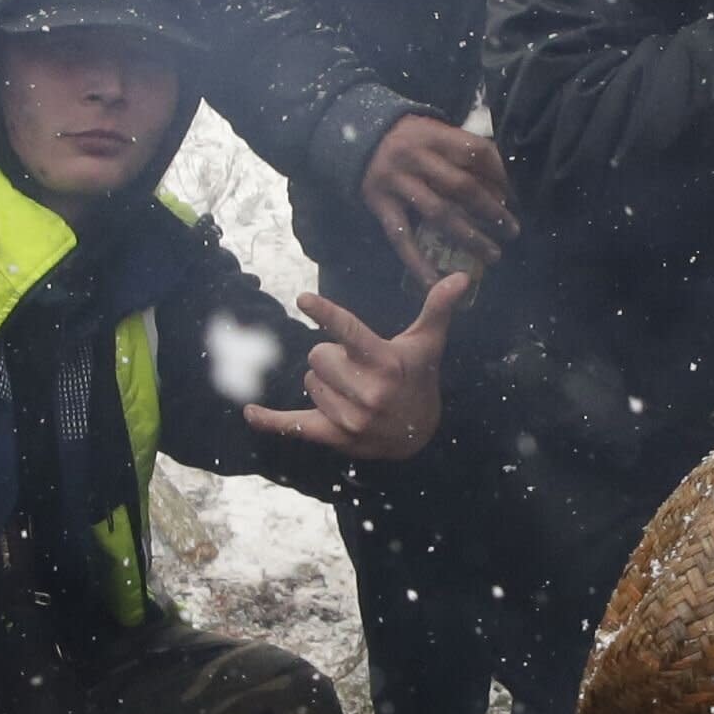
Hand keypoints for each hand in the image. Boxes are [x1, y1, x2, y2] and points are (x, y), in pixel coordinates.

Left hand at [243, 273, 465, 462]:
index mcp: (386, 363)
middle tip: (356, 366)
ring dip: (324, 381)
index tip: (303, 299)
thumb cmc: (418, 377)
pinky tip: (251, 412)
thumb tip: (462, 277)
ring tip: (351, 390)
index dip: (325, 313)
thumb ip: (438, 308)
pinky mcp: (334, 436)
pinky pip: (295, 426)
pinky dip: (271, 420)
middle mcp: (368, 392)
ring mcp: (350, 418)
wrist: (419, 434)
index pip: (349, 332)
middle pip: (318, 355)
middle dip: (331, 356)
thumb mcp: (427, 343)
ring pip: (310, 382)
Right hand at [361, 112, 516, 283]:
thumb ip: (463, 151)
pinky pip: (401, 238)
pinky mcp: (380, 205)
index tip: (517, 198)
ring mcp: (396, 183)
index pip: (476, 153)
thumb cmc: (409, 138)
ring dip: (468, 237)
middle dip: (491, 211)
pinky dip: (417, 262)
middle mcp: (415, 158)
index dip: (501, 176)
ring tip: (492, 255)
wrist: (358, 139)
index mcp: (435, 136)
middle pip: (461, 186)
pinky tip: (435, 281)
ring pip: (438, 213)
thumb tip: (504, 183)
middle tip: (512, 231)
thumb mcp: (435, 132)